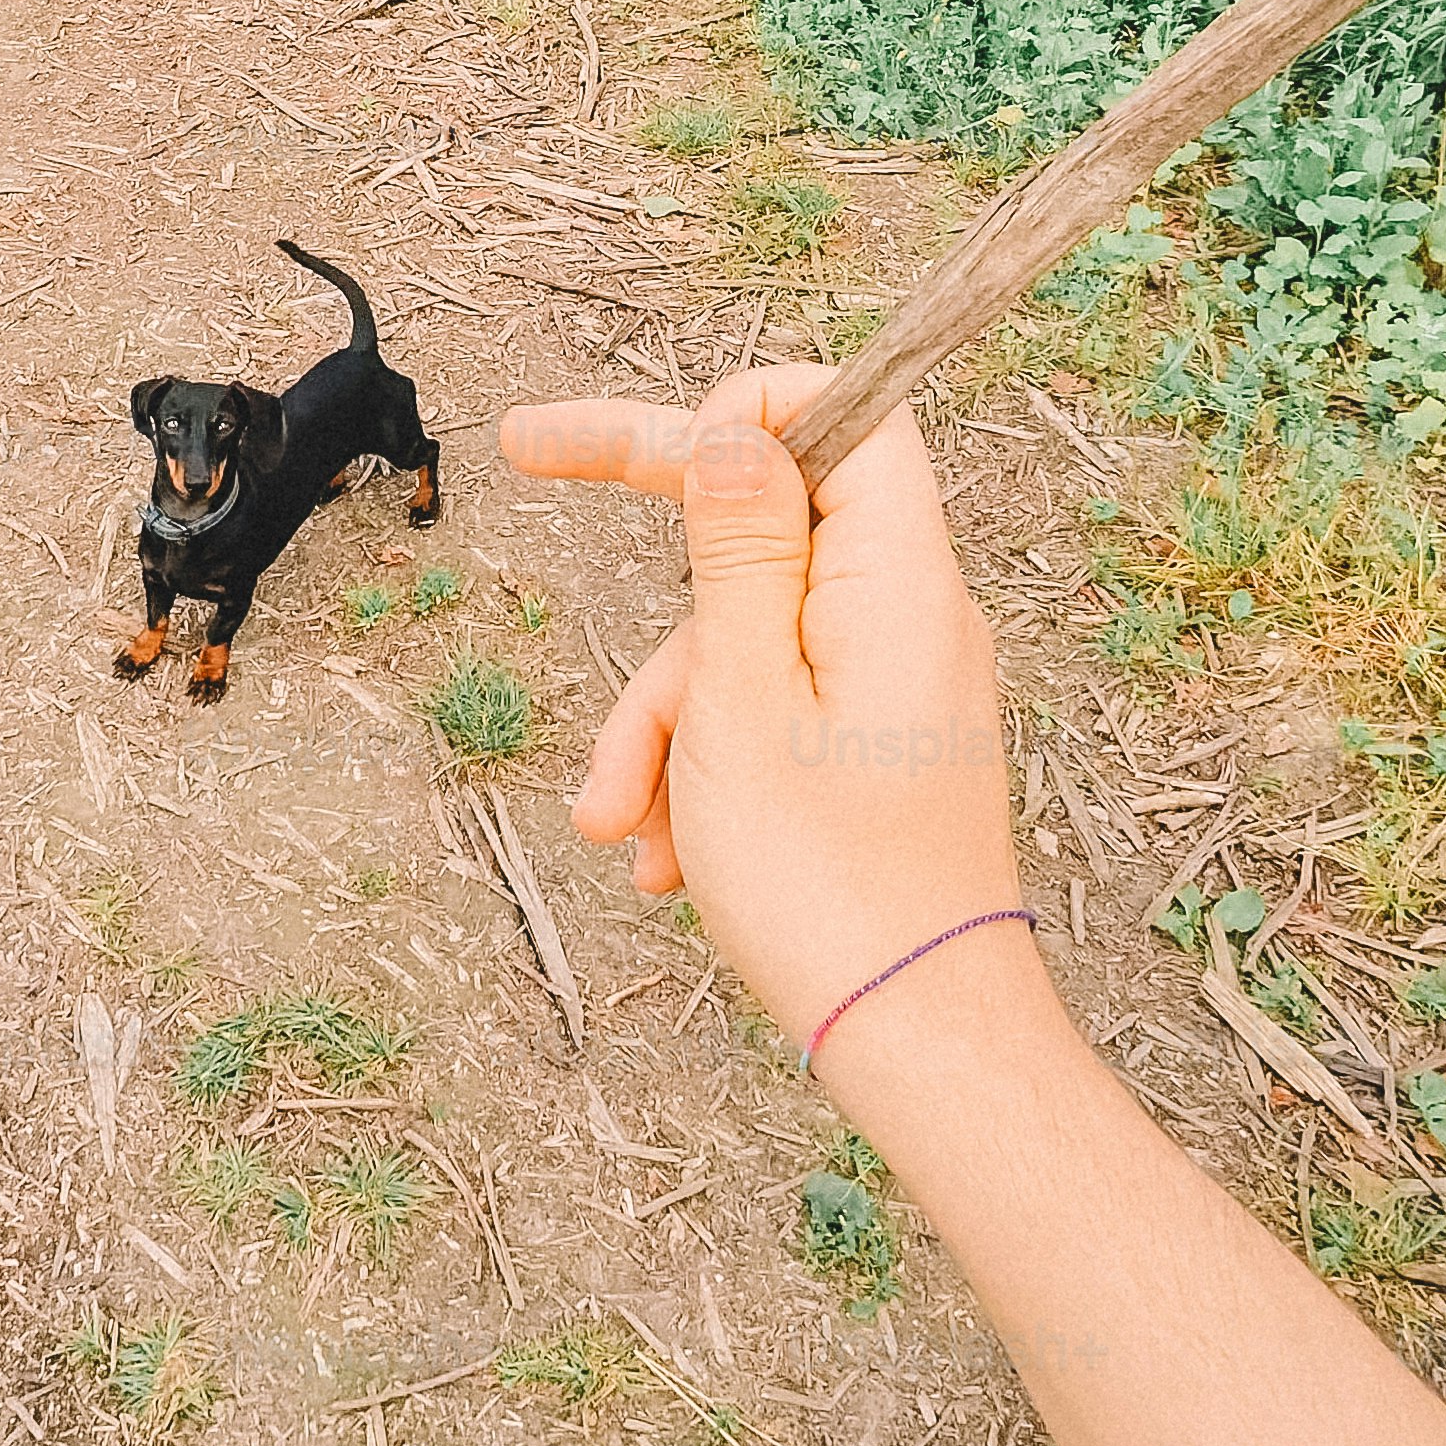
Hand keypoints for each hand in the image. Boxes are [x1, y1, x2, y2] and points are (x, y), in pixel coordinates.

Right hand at [499, 373, 1022, 1056]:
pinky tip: (672, 852)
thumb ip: (736, 551)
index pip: (843, 411)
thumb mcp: (742, 701)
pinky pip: (780, 706)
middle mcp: (915, 614)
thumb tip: (734, 430)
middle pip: (768, 525)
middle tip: (525, 454)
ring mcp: (902, 682)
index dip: (737, 404)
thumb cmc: (831, 888)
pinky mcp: (887, 742)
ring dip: (670, 717)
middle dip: (659, 592)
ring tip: (627, 825)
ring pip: (752, 636)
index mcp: (899, 581)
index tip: (642, 442)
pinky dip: (713, 763)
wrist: (920, 1041)